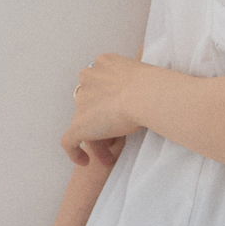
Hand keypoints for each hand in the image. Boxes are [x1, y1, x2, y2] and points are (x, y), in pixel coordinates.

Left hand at [62, 49, 144, 165]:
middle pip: (91, 104)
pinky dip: (75, 152)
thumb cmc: (154, 85)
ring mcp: (82, 101)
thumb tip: (151, 86)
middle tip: (116, 139)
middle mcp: (88, 78)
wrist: (147, 94)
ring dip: (96, 139)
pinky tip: (85, 162)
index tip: (120, 116)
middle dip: (101, 121)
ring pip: (85, 123)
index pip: (101, 84)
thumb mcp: (145, 74)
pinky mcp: (79, 124)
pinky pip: (69, 141)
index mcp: (104, 63)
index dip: (109, 102)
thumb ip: (137, 79)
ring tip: (109, 157)